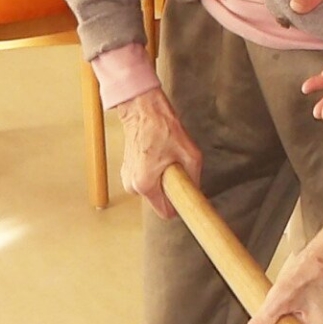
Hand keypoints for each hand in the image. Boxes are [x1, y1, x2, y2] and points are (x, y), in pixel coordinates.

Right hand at [113, 86, 200, 216]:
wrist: (143, 110)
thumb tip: (195, 194)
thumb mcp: (191, 156)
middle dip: (170, 188)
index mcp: (145, 185)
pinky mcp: (126, 170)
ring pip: (153, 190)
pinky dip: (154, 172)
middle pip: (160, 200)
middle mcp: (132, 186)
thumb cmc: (164, 129)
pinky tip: (157, 155)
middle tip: (176, 166)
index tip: (185, 194)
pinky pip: (146, 180)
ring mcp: (127, 178)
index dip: (179, 205)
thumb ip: (194, 180)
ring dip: (162, 179)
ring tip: (165, 158)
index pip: (166, 213)